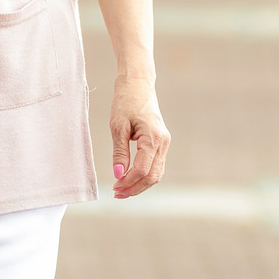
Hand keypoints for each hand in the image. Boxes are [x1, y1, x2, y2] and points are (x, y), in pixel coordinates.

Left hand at [108, 75, 169, 199]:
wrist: (138, 84)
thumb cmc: (126, 101)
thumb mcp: (117, 126)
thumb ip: (119, 152)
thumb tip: (118, 174)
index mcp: (153, 138)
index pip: (142, 170)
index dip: (128, 182)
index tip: (114, 187)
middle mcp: (163, 142)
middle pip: (152, 176)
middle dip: (135, 188)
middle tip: (117, 193)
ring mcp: (164, 143)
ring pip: (156, 173)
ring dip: (140, 184)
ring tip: (122, 189)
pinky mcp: (161, 142)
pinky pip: (155, 165)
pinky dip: (144, 175)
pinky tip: (131, 178)